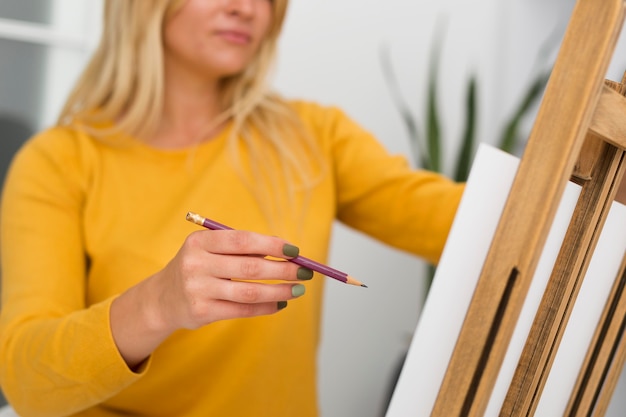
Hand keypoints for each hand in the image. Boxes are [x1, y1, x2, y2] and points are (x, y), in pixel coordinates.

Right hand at [152, 229, 308, 330]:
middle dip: (283, 269)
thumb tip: (287, 252)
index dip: (272, 245)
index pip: (243, 241)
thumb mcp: (211, 251)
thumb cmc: (199, 267)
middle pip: (250, 267)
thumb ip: (243, 249)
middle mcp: (196, 264)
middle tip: (305, 272)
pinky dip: (266, 307)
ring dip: (279, 291)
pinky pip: (242, 310)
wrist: (163, 299)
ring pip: (249, 292)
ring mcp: (198, 290)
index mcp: (200, 242)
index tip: (295, 250)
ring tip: (298, 289)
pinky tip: (280, 303)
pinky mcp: (202, 312)